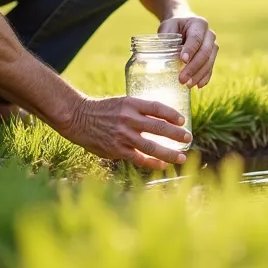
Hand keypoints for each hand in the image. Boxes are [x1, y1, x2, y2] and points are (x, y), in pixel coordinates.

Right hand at [63, 96, 190, 169]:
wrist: (79, 118)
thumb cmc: (103, 110)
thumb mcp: (121, 103)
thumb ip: (138, 111)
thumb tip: (159, 120)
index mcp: (131, 104)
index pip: (157, 107)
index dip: (171, 114)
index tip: (182, 120)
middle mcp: (129, 119)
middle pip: (159, 127)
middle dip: (176, 134)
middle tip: (188, 137)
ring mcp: (123, 135)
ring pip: (152, 146)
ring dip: (169, 153)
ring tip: (181, 157)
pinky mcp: (117, 149)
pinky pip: (139, 158)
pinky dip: (152, 163)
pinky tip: (162, 165)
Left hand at [158, 13, 217, 87]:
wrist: (184, 24)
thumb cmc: (174, 26)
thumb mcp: (168, 27)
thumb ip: (166, 39)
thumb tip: (163, 59)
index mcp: (198, 24)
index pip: (196, 38)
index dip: (190, 50)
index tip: (182, 60)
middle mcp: (209, 34)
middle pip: (205, 52)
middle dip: (193, 67)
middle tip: (182, 79)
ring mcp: (212, 46)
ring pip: (209, 62)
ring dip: (199, 75)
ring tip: (188, 85)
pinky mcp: (212, 56)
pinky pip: (211, 68)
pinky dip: (205, 77)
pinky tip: (198, 85)